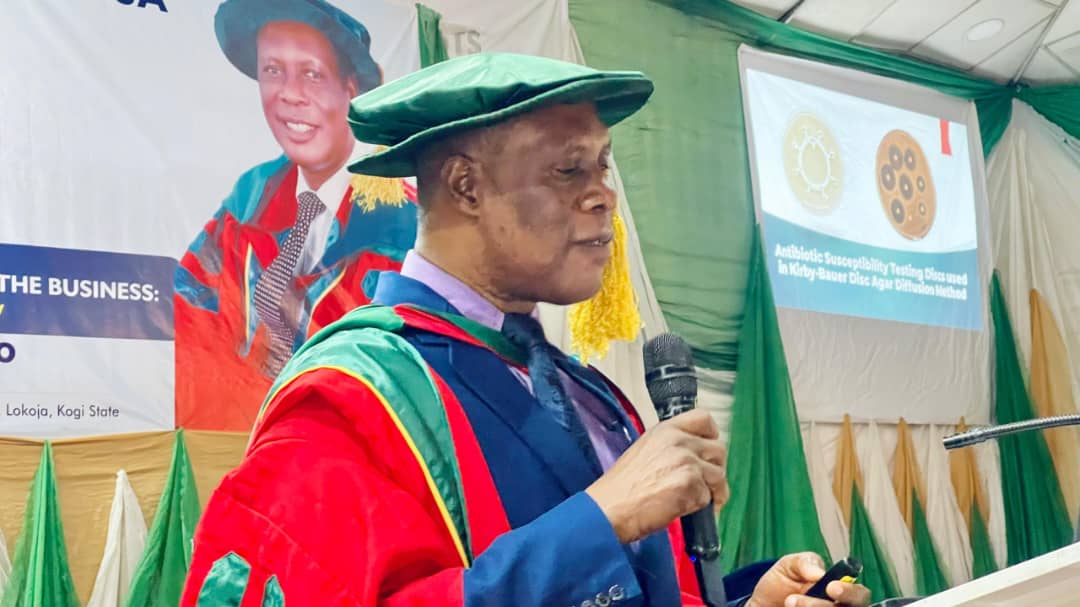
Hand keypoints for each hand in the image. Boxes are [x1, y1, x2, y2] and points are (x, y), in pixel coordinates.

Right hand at [585, 409, 727, 543]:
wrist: (610, 509)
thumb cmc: (621, 488)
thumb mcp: (644, 451)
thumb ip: (670, 447)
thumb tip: (693, 455)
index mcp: (665, 430)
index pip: (704, 418)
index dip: (711, 436)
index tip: (709, 450)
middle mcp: (677, 441)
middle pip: (718, 449)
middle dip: (715, 469)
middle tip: (706, 485)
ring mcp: (686, 461)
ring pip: (719, 475)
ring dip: (712, 491)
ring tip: (696, 502)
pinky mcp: (690, 484)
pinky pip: (709, 497)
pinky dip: (701, 508)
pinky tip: (683, 510)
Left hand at [745, 553, 871, 606]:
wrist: (763, 604)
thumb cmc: (781, 583)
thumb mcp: (788, 565)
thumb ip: (805, 562)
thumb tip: (819, 573)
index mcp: (841, 591)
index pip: (860, 595)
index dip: (850, 592)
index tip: (830, 587)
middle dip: (822, 606)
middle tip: (794, 600)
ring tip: (788, 602)